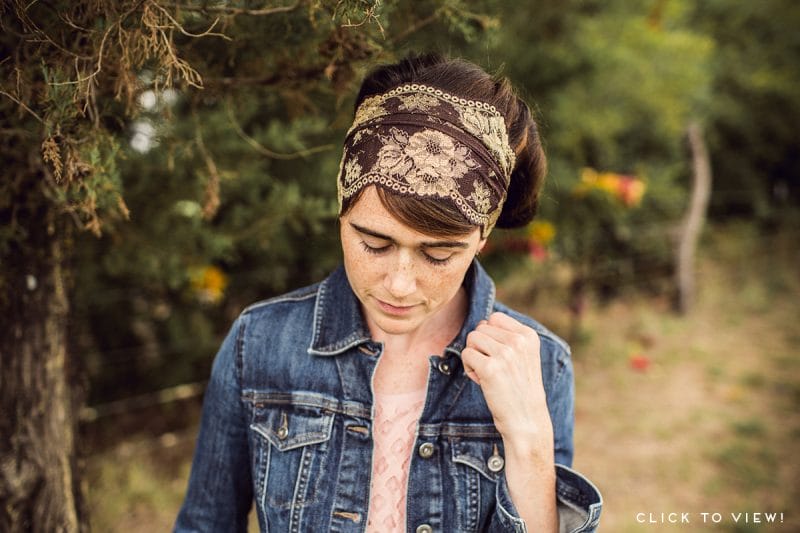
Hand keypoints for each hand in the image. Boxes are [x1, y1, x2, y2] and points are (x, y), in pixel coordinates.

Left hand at [461, 312, 552, 447]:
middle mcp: (518, 341)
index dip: (490, 336)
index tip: (499, 355)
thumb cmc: (520, 388)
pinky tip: (482, 380)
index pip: (495, 318)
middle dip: (481, 347)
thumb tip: (481, 323)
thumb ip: (507, 337)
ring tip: (487, 373)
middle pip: (481, 328)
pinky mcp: (490, 368)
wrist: (527, 420)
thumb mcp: (524, 356)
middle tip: (493, 367)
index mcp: (528, 335)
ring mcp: (505, 354)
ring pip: (471, 339)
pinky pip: (466, 354)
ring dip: (474, 356)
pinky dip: (469, 368)